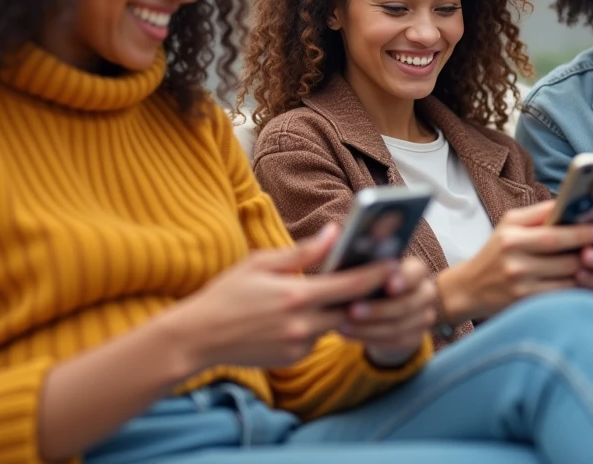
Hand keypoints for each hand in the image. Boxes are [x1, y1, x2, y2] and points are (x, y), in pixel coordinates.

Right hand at [159, 223, 394, 370]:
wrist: (198, 338)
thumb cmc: (227, 293)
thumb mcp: (261, 263)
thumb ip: (303, 252)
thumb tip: (336, 232)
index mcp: (297, 295)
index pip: (351, 285)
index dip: (377, 274)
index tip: (394, 263)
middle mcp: (303, 324)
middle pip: (351, 308)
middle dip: (365, 294)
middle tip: (379, 277)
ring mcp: (299, 345)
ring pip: (335, 325)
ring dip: (340, 309)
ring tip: (344, 290)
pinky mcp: (293, 358)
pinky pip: (317, 338)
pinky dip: (318, 325)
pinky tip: (308, 311)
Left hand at [340, 258, 435, 366]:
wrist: (379, 308)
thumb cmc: (369, 281)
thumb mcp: (366, 270)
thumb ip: (362, 267)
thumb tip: (344, 262)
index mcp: (416, 270)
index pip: (417, 272)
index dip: (404, 280)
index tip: (387, 286)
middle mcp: (426, 292)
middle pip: (407, 304)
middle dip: (378, 310)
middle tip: (352, 311)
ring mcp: (423, 317)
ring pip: (399, 327)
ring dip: (368, 327)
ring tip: (343, 325)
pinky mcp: (415, 338)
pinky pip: (394, 342)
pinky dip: (369, 338)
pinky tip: (349, 333)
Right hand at [439, 201, 592, 322]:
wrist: (469, 288)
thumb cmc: (495, 251)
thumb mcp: (509, 225)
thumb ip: (539, 213)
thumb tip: (571, 203)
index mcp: (512, 238)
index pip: (553, 235)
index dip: (581, 233)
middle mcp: (516, 263)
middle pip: (565, 259)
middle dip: (591, 252)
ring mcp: (522, 287)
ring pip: (568, 280)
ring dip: (590, 272)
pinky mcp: (528, 305)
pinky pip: (563, 296)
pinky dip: (580, 289)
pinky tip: (591, 280)